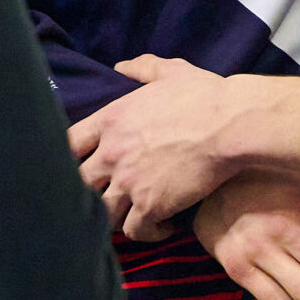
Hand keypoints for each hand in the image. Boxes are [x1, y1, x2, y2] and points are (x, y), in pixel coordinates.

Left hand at [68, 55, 236, 240]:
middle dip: (89, 192)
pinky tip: (165, 227)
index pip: (68, 144)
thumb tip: (121, 67)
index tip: (84, 164)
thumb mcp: (172, 72)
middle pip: (77, 183)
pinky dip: (148, 233)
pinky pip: (134, 231)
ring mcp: (129, 181)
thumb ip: (143, 68)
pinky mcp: (150, 205)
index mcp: (111, 120)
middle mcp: (112, 152)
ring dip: (117, 217)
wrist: (231, 124)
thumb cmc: (205, 95)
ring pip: (102, 214)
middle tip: (110, 195)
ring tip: (136, 216)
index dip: (70, 157)